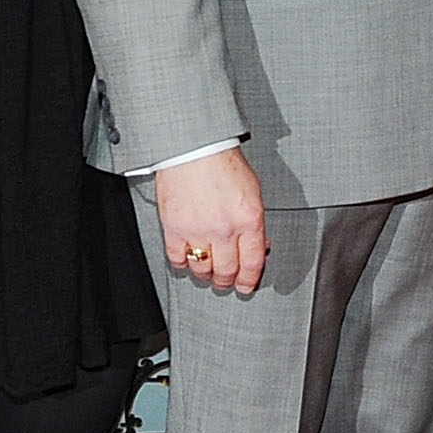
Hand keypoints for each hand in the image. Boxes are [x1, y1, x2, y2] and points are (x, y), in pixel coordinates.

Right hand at [157, 148, 267, 295]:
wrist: (195, 147)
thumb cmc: (224, 163)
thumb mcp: (253, 192)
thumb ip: (255, 222)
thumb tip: (258, 246)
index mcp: (249, 219)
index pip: (253, 263)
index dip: (250, 280)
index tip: (246, 285)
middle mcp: (225, 229)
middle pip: (227, 271)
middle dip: (228, 280)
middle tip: (226, 280)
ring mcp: (198, 230)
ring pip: (203, 270)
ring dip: (206, 274)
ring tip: (207, 271)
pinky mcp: (174, 228)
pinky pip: (178, 259)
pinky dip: (183, 263)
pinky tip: (187, 258)